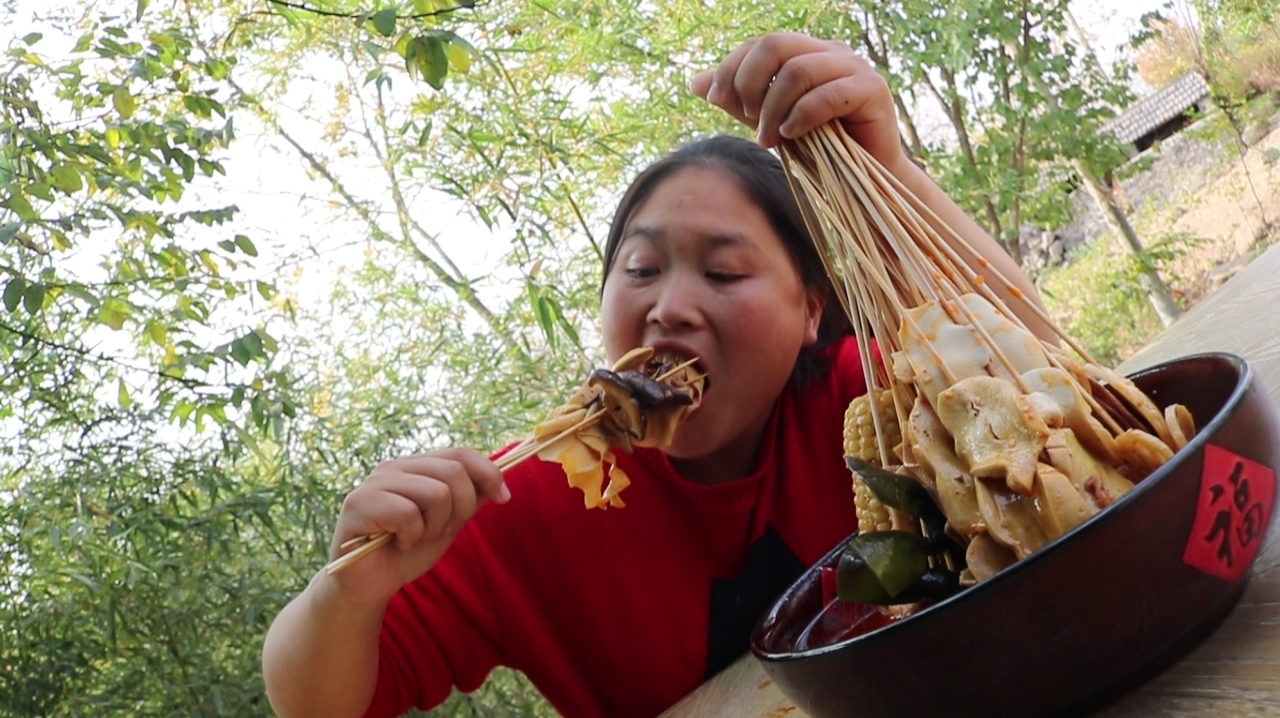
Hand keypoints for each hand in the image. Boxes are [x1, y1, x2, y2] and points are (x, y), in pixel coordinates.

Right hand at [324, 448, 510, 605]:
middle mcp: (395, 467)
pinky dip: (412, 536)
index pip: (460, 453)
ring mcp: (375, 482)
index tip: (504, 498)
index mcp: (416, 467)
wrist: (369, 585)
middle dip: (462, 509)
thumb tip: (497, 482)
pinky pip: (408, 513)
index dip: (488, 473)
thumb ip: (468, 500)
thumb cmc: (406, 552)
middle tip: (441, 530)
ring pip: (436, 492)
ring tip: (416, 537)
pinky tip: (398, 543)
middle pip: (454, 472)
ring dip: (435, 526)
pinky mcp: (359, 503)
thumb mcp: (447, 524)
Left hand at [692, 33, 904, 170]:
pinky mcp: (872, 90)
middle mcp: (830, 51)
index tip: (714, 100)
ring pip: (798, 70)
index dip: (730, 67)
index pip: (758, 43)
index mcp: (806, 51)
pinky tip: (791, 136)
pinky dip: (802, 116)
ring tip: (769, 139)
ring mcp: (854, 67)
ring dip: (773, 108)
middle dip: (749, 82)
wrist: (862, 180)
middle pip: (776, 44)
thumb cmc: (817, 148)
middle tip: (746, 117)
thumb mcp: (767, 120)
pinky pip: (828, 94)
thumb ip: (736, 99)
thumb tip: (694, 82)